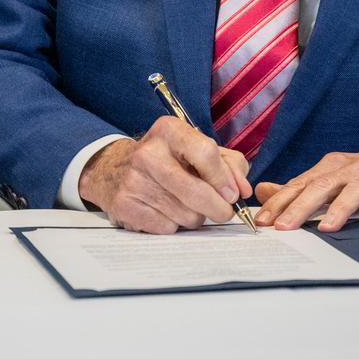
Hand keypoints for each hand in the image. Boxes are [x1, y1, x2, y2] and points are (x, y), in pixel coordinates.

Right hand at [77, 117, 252, 233]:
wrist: (115, 170)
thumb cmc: (170, 160)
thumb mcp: (200, 149)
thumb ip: (230, 165)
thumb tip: (243, 191)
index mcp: (170, 130)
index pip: (206, 153)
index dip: (224, 179)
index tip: (233, 194)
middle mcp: (148, 153)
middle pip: (197, 191)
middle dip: (218, 208)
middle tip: (224, 211)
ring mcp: (133, 180)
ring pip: (185, 215)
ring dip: (196, 217)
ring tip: (188, 205)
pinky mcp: (125, 206)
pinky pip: (167, 228)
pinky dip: (175, 225)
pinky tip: (168, 212)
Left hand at [253, 140, 358, 232]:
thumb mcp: (336, 180)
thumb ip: (300, 188)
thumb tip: (262, 191)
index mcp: (334, 169)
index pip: (302, 185)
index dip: (281, 203)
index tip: (263, 221)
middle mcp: (354, 169)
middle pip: (324, 186)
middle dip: (301, 206)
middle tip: (284, 227)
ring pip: (358, 189)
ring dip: (341, 208)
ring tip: (327, 228)